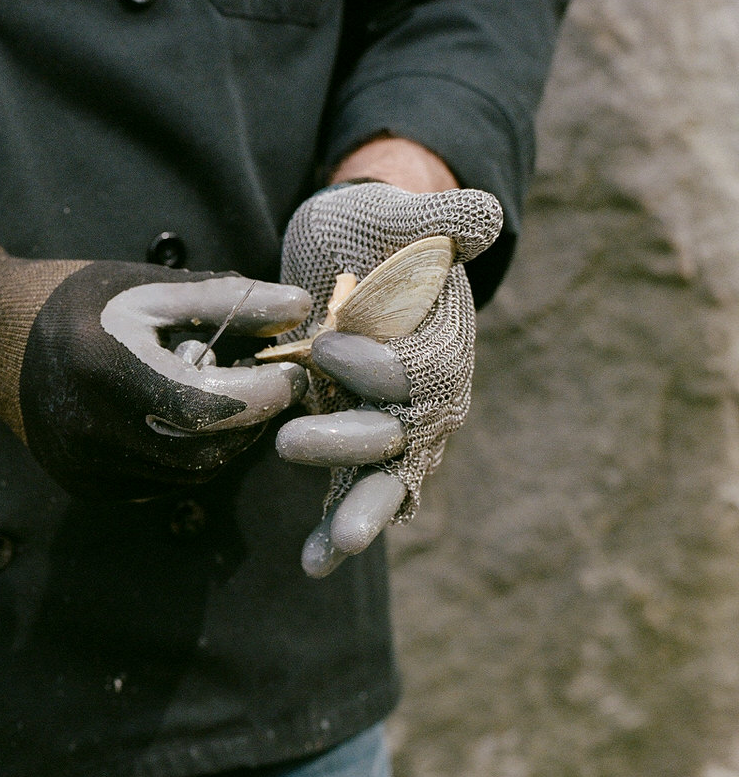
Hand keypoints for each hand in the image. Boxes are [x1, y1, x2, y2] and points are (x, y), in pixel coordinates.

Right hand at [0, 246, 308, 499]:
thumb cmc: (80, 301)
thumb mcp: (151, 289)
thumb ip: (226, 300)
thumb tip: (298, 307)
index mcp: (105, 367)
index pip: (209, 402)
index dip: (264, 393)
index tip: (291, 372)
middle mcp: (91, 427)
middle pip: (205, 448)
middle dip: (250, 421)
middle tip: (268, 388)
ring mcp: (85, 466)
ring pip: (189, 474)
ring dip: (223, 441)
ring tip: (227, 398)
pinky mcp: (85, 487)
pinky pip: (161, 483)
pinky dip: (189, 457)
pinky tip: (185, 422)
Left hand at [275, 182, 502, 576]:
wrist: (350, 251)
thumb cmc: (374, 229)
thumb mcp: (397, 212)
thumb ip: (437, 218)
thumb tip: (483, 217)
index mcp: (439, 342)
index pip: (419, 370)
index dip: (376, 367)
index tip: (329, 345)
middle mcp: (423, 394)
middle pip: (401, 435)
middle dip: (356, 450)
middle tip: (293, 446)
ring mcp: (391, 425)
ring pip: (383, 478)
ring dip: (356, 511)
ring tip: (334, 546)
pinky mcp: (355, 444)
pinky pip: (351, 494)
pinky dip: (333, 530)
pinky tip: (315, 565)